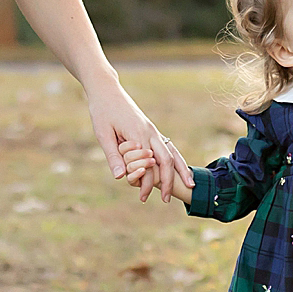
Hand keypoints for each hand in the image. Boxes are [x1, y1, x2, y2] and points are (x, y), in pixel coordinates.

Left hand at [88, 84, 192, 202]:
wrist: (107, 91)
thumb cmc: (103, 111)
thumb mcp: (103, 134)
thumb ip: (113, 156)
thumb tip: (120, 177)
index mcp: (139, 135)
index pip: (149, 165)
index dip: (147, 183)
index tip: (142, 197)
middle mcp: (151, 133)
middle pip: (167, 160)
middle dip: (169, 181)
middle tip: (165, 200)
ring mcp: (153, 131)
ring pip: (173, 152)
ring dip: (180, 170)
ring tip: (189, 185)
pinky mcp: (151, 130)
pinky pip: (168, 147)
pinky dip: (176, 159)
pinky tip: (179, 168)